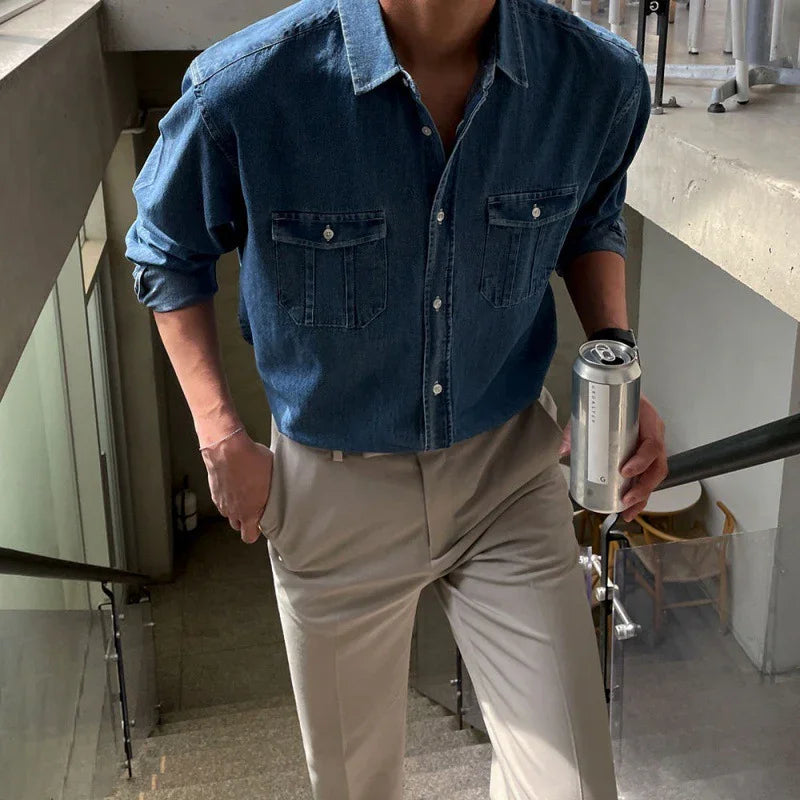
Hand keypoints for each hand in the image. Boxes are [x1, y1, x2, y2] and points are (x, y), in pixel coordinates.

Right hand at [200, 431, 273, 543]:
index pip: (250, 536)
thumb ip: (272, 491)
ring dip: (235, 508)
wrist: (227, 448)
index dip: (256, 531)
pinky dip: (227, 496)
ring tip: (244, 493)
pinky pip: (222, 500)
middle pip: (238, 525)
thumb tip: (278, 490)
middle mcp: (233, 511)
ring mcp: (222, 502)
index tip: (263, 521)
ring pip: (229, 513)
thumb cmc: (252, 460)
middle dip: (245, 520)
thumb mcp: (272, 476)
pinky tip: (235, 483)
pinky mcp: (214, 491)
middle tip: (254, 506)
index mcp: (250, 512)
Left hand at [558, 395, 667, 521]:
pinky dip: (640, 494)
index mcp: (648, 420)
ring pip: (655, 476)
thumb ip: (578, 426)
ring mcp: (653, 447)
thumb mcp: (596, 408)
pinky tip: (628, 507)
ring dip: (643, 496)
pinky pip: (648, 476)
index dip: (641, 460)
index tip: (624, 470)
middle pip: (658, 467)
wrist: (620, 387)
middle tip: (625, 500)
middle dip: (644, 487)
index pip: (652, 444)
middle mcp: (655, 435)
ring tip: (627, 511)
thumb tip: (562, 449)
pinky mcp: (647, 456)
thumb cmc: (612, 397)